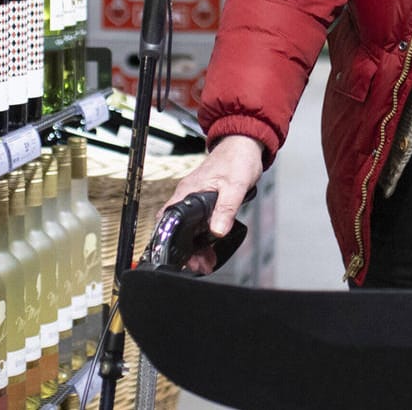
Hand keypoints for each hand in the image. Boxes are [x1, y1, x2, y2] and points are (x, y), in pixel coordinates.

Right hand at [164, 135, 265, 273]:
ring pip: (189, 229)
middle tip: (199, 266)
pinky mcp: (205, 202)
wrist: (244, 144)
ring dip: (196, 247)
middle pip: (178, 229)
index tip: (179, 257)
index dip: (168, 240)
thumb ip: (226, 209)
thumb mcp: (234, 186)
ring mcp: (195, 199)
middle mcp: (187, 196)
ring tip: (206, 263)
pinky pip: (199, 224)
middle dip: (186, 251)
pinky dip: (203, 239)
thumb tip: (218, 230)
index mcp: (188, 192)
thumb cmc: (237, 159)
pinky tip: (212, 248)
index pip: (167, 219)